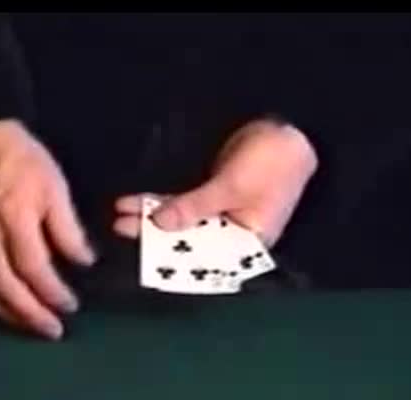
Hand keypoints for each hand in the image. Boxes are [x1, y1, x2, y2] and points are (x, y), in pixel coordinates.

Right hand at [0, 119, 95, 339]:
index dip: (53, 292)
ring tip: (25, 326)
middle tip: (52, 331)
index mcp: (14, 222)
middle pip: (7, 287)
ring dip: (5, 314)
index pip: (34, 269)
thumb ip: (68, 228)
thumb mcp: (55, 188)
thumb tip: (84, 261)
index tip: (71, 306)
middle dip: (31, 314)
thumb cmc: (22, 159)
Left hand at [113, 119, 317, 246]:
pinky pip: (183, 204)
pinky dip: (161, 203)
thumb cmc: (271, 163)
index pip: (205, 262)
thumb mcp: (231, 188)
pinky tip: (136, 201)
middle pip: (188, 243)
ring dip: (151, 217)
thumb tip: (159, 224)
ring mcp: (220, 216)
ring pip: (181, 222)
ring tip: (121, 213)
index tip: (143, 258)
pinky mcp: (211, 196)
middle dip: (154, 236)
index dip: (173, 261)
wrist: (290, 127)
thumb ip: (194, 208)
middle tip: (122, 227)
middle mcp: (232, 237)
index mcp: (247, 245)